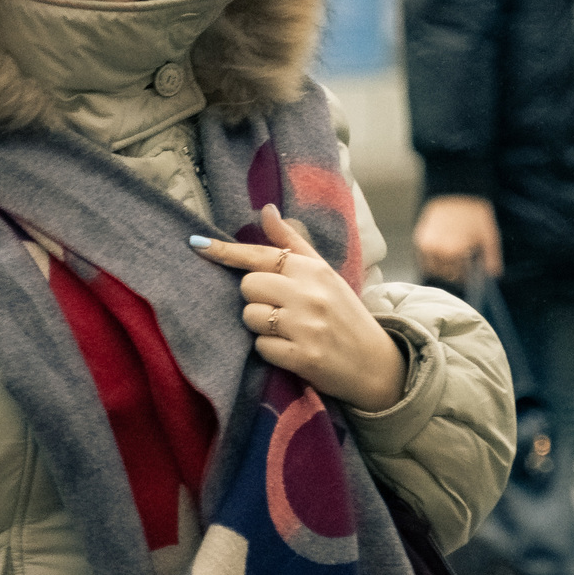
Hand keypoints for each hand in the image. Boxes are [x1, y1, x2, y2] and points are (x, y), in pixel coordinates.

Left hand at [191, 204, 406, 411]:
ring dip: (261, 326)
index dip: (225, 252)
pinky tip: (291, 350)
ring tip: (287, 330)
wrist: (376, 364)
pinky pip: (261, 347)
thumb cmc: (344, 314)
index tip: (197, 244)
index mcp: (314, 269)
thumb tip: (265, 210)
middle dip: (256, 298)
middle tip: (280, 307)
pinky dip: (270, 350)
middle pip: (248, 286)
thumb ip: (292, 243)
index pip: (261, 254)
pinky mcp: (303, 357)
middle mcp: (310, 294)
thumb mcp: (324, 273)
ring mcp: (306, 326)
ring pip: (250, 317)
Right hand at [413, 195, 502, 283]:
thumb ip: (492, 258)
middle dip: (455, 272)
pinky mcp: (420, 240)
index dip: (466, 276)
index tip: (469, 273)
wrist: (455, 193)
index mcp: (456, 252)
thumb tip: (494, 275)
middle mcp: (439, 251)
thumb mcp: (489, 235)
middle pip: (447, 274)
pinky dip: (431, 262)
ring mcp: (427, 246)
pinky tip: (441, 255)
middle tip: (461, 265)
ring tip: (451, 260)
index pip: (460, 276)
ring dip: (442, 269)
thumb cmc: (474, 214)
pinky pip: (424, 260)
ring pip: (434, 270)